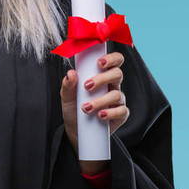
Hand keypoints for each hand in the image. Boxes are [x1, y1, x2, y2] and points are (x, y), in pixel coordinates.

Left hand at [60, 51, 129, 173]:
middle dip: (102, 78)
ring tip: (86, 107)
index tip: (99, 62)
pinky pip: (122, 111)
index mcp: (101, 76)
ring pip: (117, 94)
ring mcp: (117, 101)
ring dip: (100, 100)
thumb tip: (71, 73)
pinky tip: (100, 115)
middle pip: (117, 74)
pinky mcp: (120, 115)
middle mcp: (112, 86)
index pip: (113, 61)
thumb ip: (68, 84)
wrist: (76, 131)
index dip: (111, 58)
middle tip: (87, 86)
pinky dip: (110, 113)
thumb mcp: (66, 96)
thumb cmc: (74, 109)